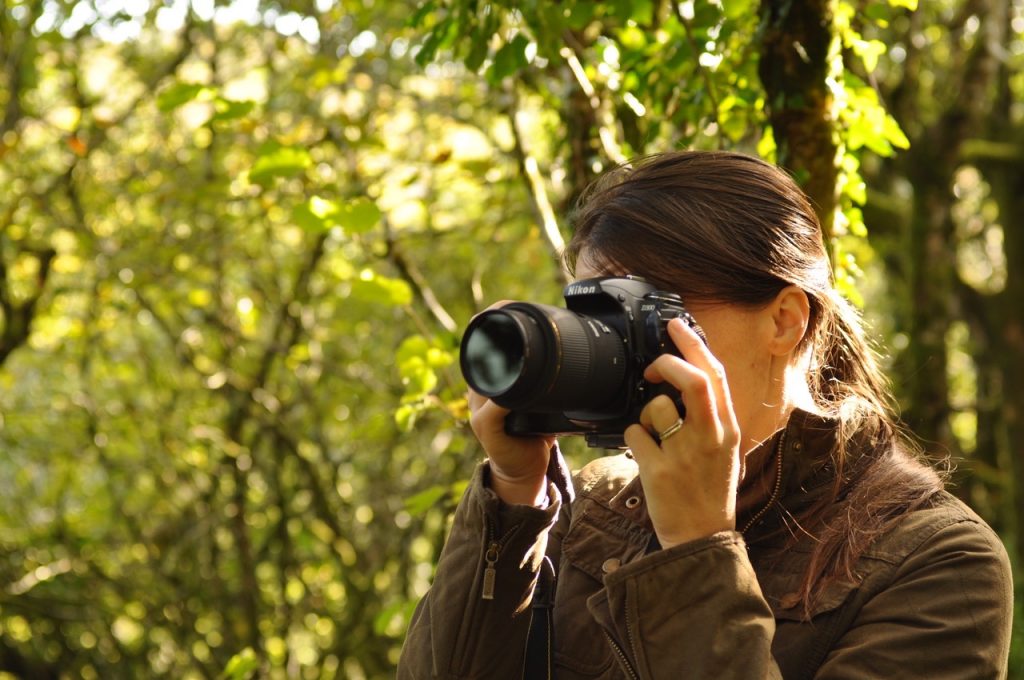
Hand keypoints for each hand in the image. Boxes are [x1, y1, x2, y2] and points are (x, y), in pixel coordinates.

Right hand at [467, 302, 554, 506]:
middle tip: (515, 312)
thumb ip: (548, 378)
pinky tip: (513, 392)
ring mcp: (479, 408)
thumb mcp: (541, 400)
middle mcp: (480, 390)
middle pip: (481, 353)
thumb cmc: (533, 433)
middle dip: (495, 330)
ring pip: (484, 376)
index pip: (486, 343)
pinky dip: (503, 399)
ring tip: (517, 344)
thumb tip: (580, 351)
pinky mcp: (485, 427)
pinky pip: (492, 408)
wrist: (522, 471)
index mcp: (492, 380)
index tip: (510, 304)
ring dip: (499, 359)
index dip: (496, 320)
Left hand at [623, 318, 741, 548]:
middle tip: (651, 369)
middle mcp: (710, 438)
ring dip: (645, 415)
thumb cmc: (709, 491)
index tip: (675, 324)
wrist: (701, 539)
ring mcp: (685, 454)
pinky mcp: (659, 471)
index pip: (714, 375)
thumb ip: (711, 416)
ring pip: (655, 408)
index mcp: (728, 429)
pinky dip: (633, 438)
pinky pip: (633, 434)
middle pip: (691, 381)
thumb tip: (688, 376)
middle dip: (666, 364)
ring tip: (654, 437)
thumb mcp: (724, 450)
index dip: (693, 344)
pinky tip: (644, 455)